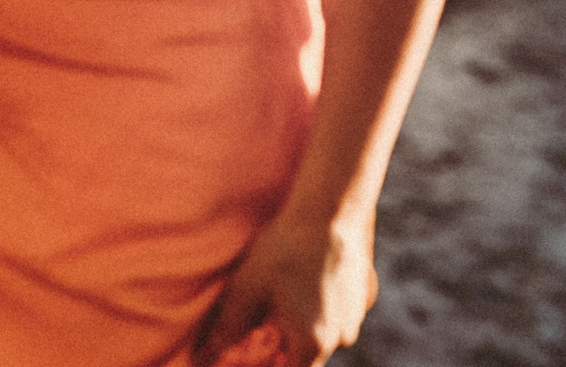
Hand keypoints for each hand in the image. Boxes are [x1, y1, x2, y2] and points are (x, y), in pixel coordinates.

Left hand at [192, 211, 377, 366]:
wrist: (330, 213)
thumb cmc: (284, 251)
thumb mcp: (246, 289)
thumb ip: (225, 330)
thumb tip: (203, 358)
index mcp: (312, 343)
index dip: (261, 366)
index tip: (246, 354)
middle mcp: (341, 338)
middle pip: (304, 356)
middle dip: (278, 346)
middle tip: (257, 323)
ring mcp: (356, 319)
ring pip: (320, 333)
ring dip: (298, 325)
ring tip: (279, 296)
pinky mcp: (362, 299)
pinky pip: (335, 314)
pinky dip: (316, 307)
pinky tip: (301, 281)